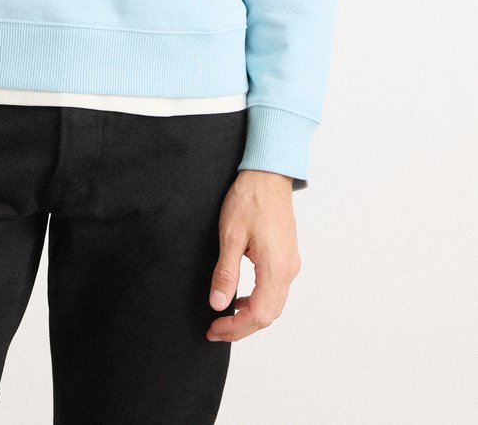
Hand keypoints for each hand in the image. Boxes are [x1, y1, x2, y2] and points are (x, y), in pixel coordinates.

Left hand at [206, 169, 301, 341]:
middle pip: (268, 315)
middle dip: (241, 328)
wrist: (269, 174)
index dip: (235, 328)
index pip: (259, 315)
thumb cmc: (250, 199)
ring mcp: (291, 264)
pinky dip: (259, 301)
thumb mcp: (231, 235)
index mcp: (276, 267)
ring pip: (274, 305)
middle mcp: (288, 270)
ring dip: (250, 316)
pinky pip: (276, 291)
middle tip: (215, 329)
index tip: (214, 329)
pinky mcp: (288, 257)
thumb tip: (218, 304)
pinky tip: (241, 298)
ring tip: (225, 317)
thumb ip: (226, 273)